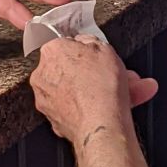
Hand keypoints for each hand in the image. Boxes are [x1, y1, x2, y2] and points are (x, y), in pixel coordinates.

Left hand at [30, 37, 158, 143]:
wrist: (100, 125)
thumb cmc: (102, 87)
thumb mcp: (105, 48)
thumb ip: (91, 41)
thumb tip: (87, 44)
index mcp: (51, 52)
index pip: (65, 44)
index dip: (85, 50)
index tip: (95, 56)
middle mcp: (42, 75)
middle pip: (70, 69)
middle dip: (95, 73)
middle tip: (113, 75)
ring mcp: (46, 99)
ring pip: (75, 91)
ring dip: (97, 91)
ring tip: (124, 92)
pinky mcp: (54, 119)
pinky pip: (75, 109)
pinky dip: (91, 108)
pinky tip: (112, 108)